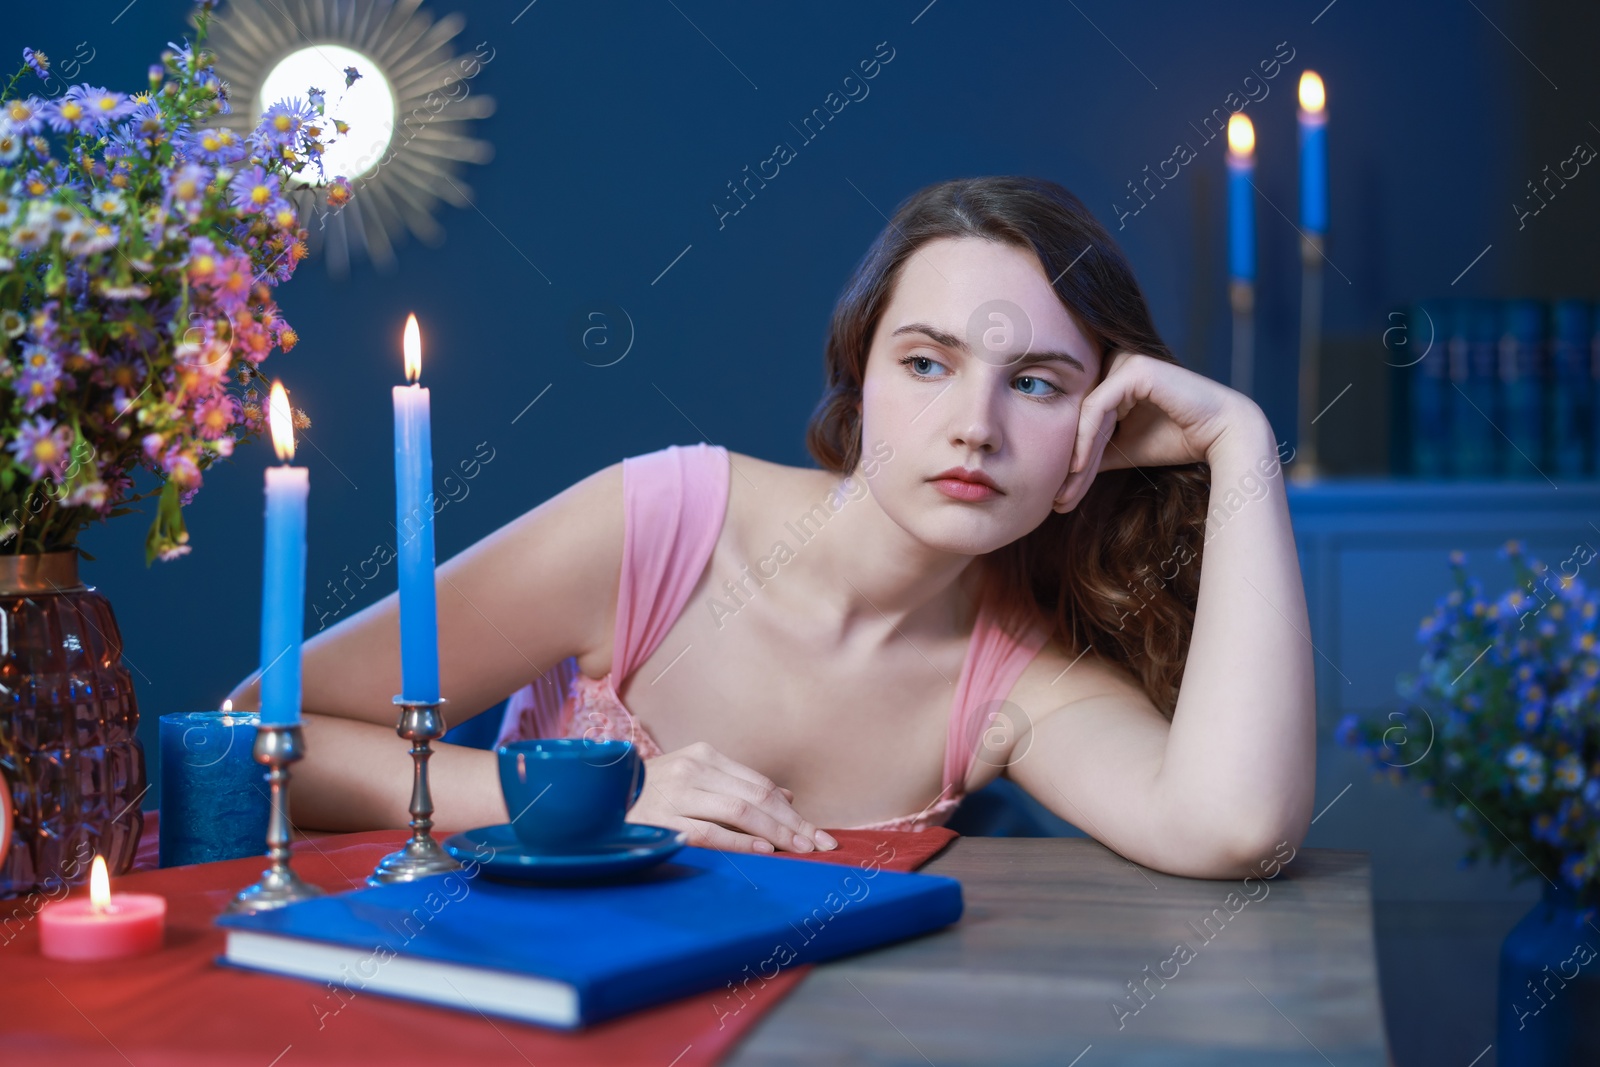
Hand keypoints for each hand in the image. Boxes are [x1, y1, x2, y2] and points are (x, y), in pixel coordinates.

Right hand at [627, 741, 837, 853]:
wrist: (596, 800)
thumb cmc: (650, 793)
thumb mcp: (695, 778)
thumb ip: (738, 786)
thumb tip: (786, 798)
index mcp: (703, 756)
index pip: (759, 785)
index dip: (792, 811)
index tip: (816, 833)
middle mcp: (693, 770)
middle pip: (757, 797)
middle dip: (793, 824)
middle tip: (820, 845)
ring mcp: (677, 795)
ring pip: (740, 812)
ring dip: (776, 833)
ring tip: (800, 850)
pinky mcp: (663, 820)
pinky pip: (709, 833)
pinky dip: (740, 842)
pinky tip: (763, 850)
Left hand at [1054, 351, 1258, 512]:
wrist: (1222, 436)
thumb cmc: (1177, 439)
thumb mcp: (1122, 448)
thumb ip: (1093, 452)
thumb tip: (1059, 475)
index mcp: (1113, 376)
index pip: (1082, 419)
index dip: (1071, 458)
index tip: (1059, 497)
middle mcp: (1116, 362)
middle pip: (1080, 417)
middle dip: (1069, 463)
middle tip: (1057, 501)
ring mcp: (1125, 361)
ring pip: (1084, 414)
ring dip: (1075, 456)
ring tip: (1066, 491)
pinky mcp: (1134, 368)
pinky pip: (1098, 406)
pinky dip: (1086, 439)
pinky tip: (1079, 467)